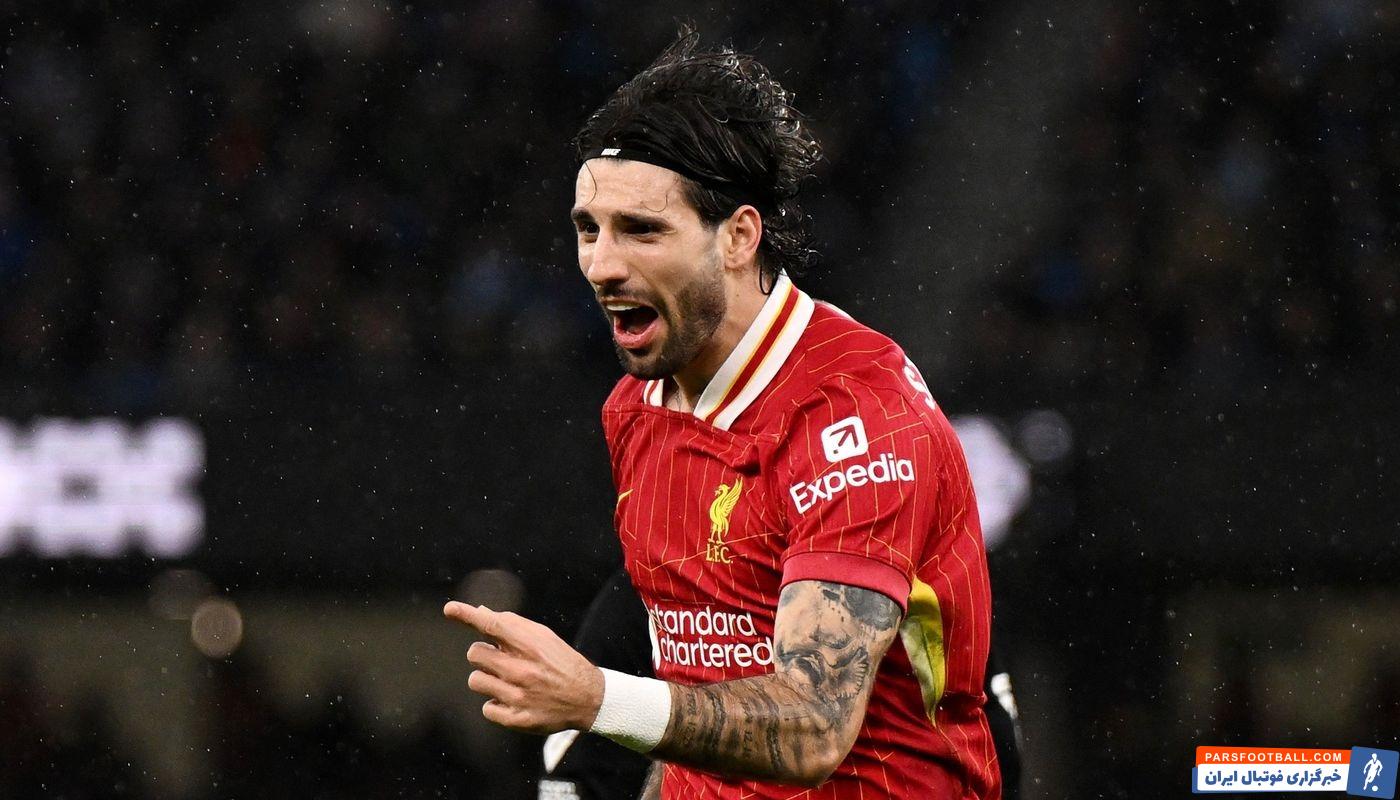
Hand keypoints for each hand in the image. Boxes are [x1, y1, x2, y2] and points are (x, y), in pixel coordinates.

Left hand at [442, 601, 604, 733]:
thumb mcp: (544, 638)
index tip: (450, 609)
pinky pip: (486, 708)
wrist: (587, 698)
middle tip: (499, 659)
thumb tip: (482, 613)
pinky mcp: (516, 718)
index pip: (493, 625)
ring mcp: (518, 696)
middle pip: (475, 653)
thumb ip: (513, 626)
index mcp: (531, 645)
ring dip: (486, 679)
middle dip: (483, 653)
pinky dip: (496, 704)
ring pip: (475, 680)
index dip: (468, 615)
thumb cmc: (561, 663)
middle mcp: (522, 670)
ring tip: (507, 681)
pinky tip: (513, 701)